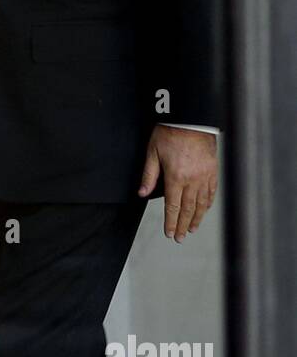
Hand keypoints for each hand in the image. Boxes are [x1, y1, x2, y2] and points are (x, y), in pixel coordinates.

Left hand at [137, 125, 217, 241]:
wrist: (191, 119)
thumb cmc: (170, 133)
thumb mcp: (153, 152)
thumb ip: (149, 175)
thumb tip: (142, 193)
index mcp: (176, 177)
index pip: (173, 206)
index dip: (171, 222)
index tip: (170, 233)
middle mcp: (192, 180)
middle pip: (188, 209)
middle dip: (183, 225)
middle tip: (180, 237)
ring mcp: (205, 176)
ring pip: (201, 203)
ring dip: (196, 218)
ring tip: (192, 228)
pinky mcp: (213, 170)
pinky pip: (212, 191)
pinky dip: (208, 203)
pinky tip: (205, 210)